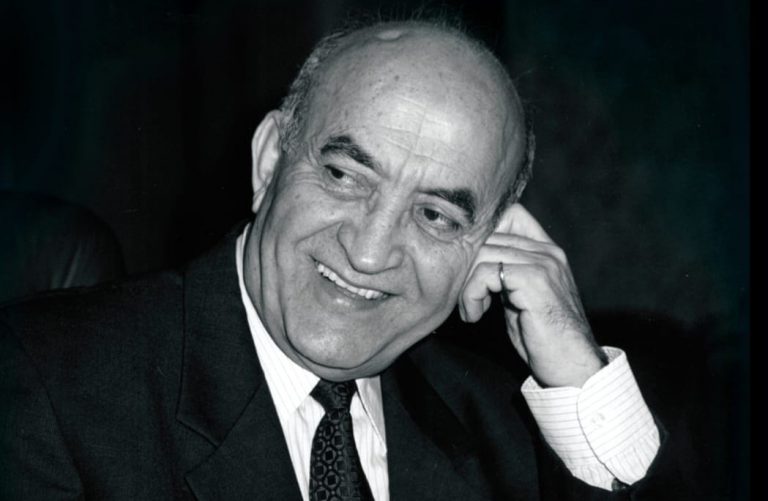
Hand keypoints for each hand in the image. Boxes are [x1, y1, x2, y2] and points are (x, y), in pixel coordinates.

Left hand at [459, 203, 606, 387]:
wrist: (572, 368)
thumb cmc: (542, 338)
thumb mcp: (519, 298)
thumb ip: (503, 274)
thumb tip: (468, 261)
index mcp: (547, 251)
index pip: (510, 214)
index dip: (482, 233)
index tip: (468, 266)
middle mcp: (547, 251)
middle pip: (488, 234)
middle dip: (466, 266)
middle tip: (464, 298)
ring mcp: (543, 264)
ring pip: (482, 253)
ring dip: (466, 285)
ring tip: (470, 310)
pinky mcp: (534, 281)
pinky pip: (485, 273)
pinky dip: (471, 295)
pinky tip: (475, 316)